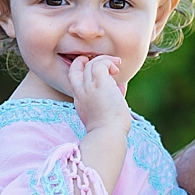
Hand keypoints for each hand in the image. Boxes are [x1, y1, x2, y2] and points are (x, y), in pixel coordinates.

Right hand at [68, 55, 131, 194]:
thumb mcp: (103, 111)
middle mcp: (81, 92)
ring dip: (104, 60)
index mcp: (80, 100)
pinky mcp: (99, 85)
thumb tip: (120, 87)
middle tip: (106, 63)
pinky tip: (116, 69)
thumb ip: (108, 96)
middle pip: (77, 67)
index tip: (95, 67)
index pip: (73, 77)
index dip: (81, 68)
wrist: (108, 135)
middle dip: (89, 60)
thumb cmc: (110, 128)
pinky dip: (108, 62)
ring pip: (90, 63)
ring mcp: (89, 88)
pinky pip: (100, 64)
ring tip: (116, 67)